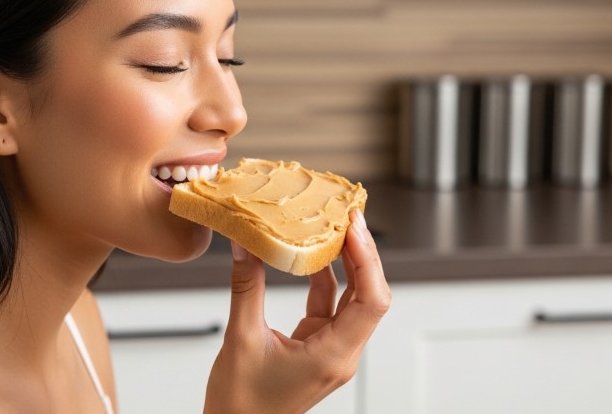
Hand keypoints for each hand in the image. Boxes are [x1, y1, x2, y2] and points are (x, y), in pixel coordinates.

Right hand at [205, 210, 389, 413]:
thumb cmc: (240, 404)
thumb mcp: (241, 338)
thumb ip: (246, 287)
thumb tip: (245, 244)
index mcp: (332, 356)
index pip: (371, 301)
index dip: (368, 259)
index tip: (354, 226)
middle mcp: (340, 353)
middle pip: (369, 295)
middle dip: (362, 253)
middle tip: (348, 216)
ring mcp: (331, 349)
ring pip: (353, 298)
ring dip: (347, 262)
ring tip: (335, 226)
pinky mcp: (317, 345)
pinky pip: (330, 304)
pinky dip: (325, 277)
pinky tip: (313, 253)